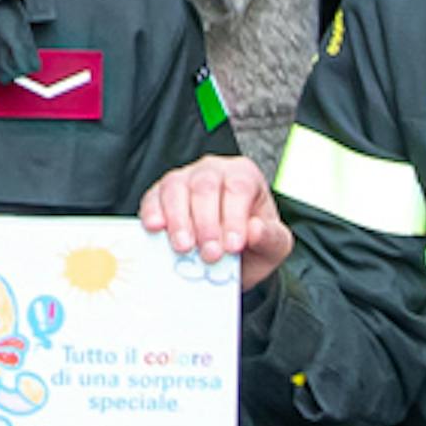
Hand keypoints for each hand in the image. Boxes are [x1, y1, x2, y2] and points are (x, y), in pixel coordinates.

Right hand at [127, 150, 286, 290]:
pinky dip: (152, 213)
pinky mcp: (159, 195)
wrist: (230, 256)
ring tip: (183, 248)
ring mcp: (183, 179)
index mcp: (244, 175)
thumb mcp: (274, 245)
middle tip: (210, 255)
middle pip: (205, 186)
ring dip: (178, 220)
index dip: (235, 217)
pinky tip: (156, 229)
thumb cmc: (252, 243)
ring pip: (176, 188)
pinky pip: (152, 197)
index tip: (233, 246)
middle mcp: (213, 170)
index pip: (239, 187)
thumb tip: (255, 230)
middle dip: (206, 223)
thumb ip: (270, 238)